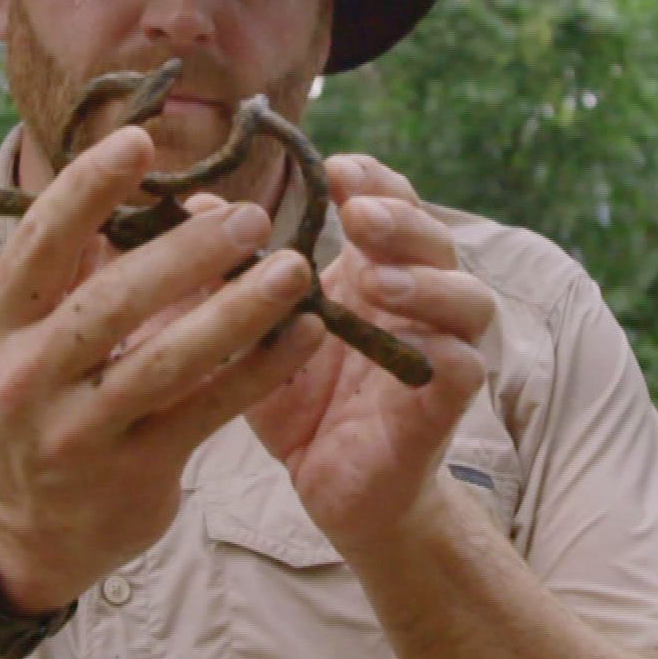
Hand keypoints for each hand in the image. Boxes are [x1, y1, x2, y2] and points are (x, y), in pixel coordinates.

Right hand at [0, 126, 322, 613]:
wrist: (29, 529)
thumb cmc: (46, 399)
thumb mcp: (31, 333)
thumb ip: (77, 265)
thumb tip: (141, 178)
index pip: (42, 240)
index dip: (89, 187)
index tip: (141, 140)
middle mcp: (28, 375)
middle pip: (112, 300)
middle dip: (187, 252)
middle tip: (252, 216)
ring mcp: (79, 430)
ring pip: (166, 360)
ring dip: (238, 309)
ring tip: (295, 269)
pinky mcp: (133, 472)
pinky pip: (208, 410)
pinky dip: (261, 368)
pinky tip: (307, 334)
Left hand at [242, 153, 495, 551]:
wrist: (336, 492)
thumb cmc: (298, 404)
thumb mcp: (254, 335)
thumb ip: (231, 275)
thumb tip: (191, 206)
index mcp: (373, 270)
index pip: (388, 203)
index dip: (371, 179)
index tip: (333, 167)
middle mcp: (418, 299)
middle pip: (433, 237)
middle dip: (399, 218)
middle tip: (357, 214)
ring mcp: (440, 349)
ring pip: (467, 295)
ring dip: (427, 282)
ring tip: (378, 279)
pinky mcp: (447, 404)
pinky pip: (466, 366)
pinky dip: (445, 350)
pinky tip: (416, 345)